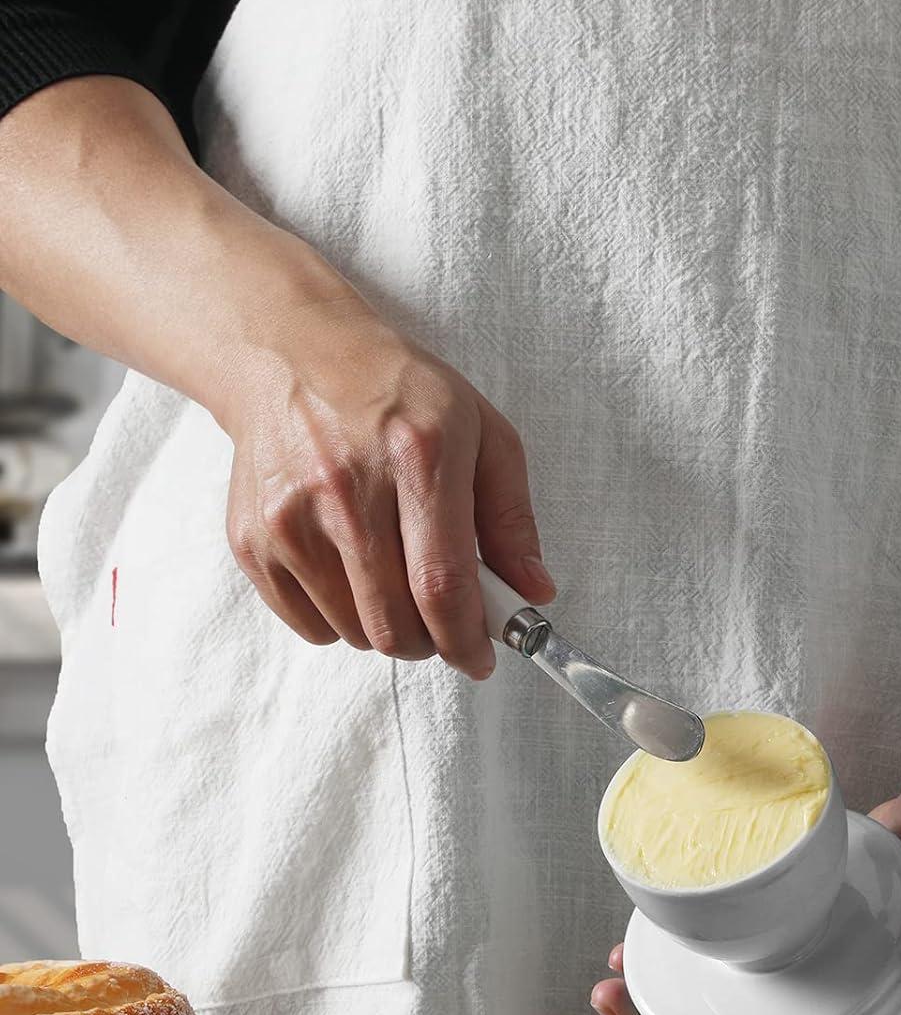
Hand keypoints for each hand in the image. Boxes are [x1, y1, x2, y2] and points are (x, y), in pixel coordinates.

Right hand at [221, 294, 554, 679]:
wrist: (293, 356)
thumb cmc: (400, 396)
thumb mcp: (482, 434)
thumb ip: (512, 519)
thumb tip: (533, 593)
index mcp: (418, 456)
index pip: (441, 584)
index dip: (467, 639)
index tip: (482, 658)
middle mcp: (347, 488)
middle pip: (394, 622)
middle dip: (432, 643)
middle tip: (445, 624)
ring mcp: (291, 516)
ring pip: (354, 631)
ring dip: (388, 630)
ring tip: (397, 581)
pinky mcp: (253, 538)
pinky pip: (310, 624)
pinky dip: (342, 620)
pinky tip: (353, 572)